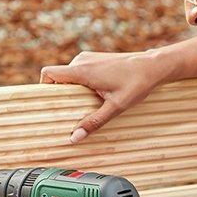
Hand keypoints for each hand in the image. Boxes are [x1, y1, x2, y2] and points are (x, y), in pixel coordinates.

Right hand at [40, 50, 168, 142]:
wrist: (153, 66)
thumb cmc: (136, 83)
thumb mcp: (115, 107)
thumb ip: (93, 122)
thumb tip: (74, 137)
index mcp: (82, 70)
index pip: (48, 73)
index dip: (43, 87)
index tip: (49, 103)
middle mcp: (82, 61)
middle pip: (58, 77)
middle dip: (61, 94)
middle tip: (70, 111)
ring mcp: (89, 58)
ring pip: (69, 75)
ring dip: (73, 90)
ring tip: (87, 104)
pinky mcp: (96, 59)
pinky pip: (79, 72)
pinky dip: (81, 84)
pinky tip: (96, 94)